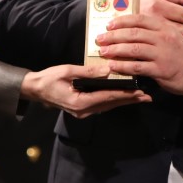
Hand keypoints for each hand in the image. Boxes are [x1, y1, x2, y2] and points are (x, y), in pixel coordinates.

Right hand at [21, 63, 150, 117]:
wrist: (35, 89)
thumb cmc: (48, 79)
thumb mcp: (67, 71)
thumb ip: (88, 72)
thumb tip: (108, 70)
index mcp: (80, 102)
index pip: (107, 97)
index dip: (125, 94)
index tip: (139, 91)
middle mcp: (83, 110)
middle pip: (111, 104)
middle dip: (129, 100)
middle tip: (147, 96)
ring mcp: (83, 111)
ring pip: (108, 106)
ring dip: (124, 101)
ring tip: (140, 97)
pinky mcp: (82, 109)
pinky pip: (102, 105)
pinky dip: (114, 100)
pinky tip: (123, 96)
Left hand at [94, 12, 182, 95]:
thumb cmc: (181, 53)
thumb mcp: (172, 35)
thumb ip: (155, 30)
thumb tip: (132, 28)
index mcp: (165, 27)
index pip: (140, 19)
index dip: (122, 21)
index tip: (109, 24)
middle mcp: (163, 37)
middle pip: (134, 33)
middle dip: (114, 35)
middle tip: (101, 38)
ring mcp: (162, 53)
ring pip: (134, 48)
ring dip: (115, 50)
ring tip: (104, 51)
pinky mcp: (160, 69)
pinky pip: (137, 66)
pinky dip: (123, 66)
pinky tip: (113, 66)